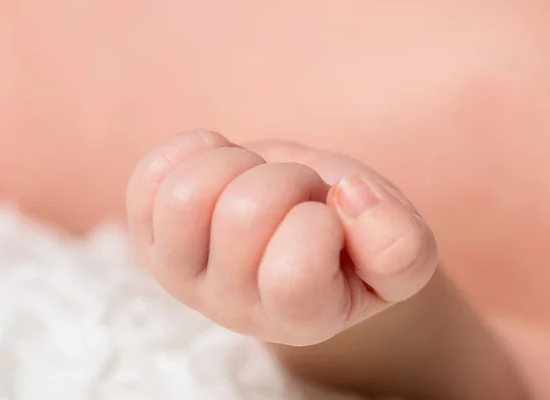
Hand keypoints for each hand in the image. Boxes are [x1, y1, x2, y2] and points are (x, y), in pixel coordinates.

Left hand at [126, 130, 436, 345]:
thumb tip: (347, 197)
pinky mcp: (148, 234)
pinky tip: (224, 170)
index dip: (320, 221)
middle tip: (297, 195)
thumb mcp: (401, 246)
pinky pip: (151, 175)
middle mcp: (230, 307)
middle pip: (243, 215)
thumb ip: (401, 245)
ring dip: (238, 164)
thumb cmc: (351, 235)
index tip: (329, 216)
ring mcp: (181, 273)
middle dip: (286, 180)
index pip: (294, 274)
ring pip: (187, 195)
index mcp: (299, 320)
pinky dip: (198, 151)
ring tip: (258, 180)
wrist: (301, 220)